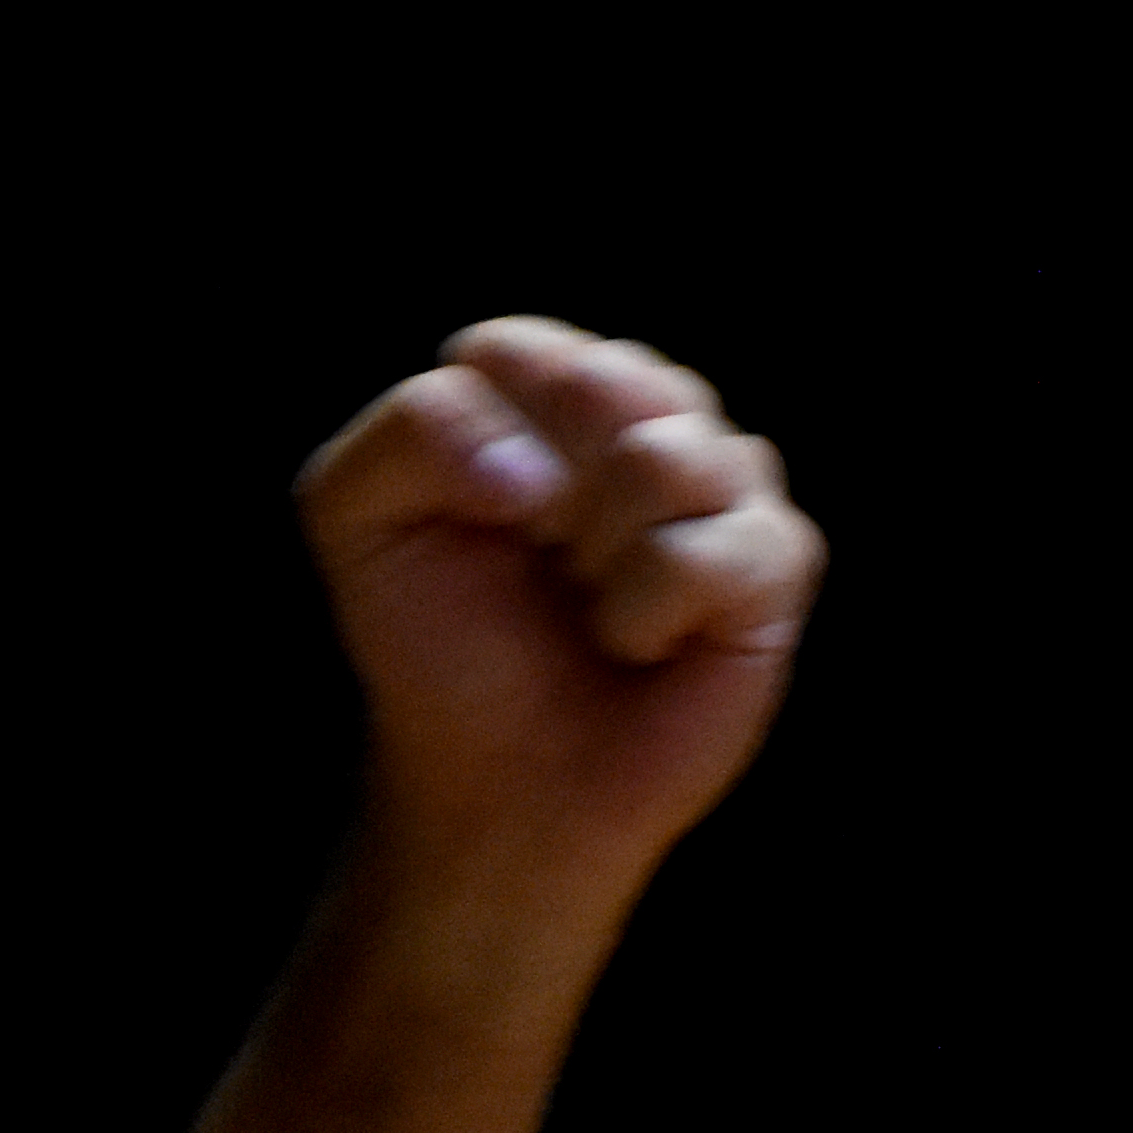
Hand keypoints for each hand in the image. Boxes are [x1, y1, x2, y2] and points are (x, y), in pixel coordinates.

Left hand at [294, 318, 825, 921]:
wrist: (499, 781)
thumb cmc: (439, 647)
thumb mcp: (359, 516)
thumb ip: (417, 427)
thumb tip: (543, 466)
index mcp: (539, 394)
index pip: (513, 351)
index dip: (479, 443)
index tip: (469, 518)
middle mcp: (639, 418)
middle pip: (606, 382)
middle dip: (543, 495)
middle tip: (535, 563)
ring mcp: (718, 484)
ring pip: (671, 456)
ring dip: (597, 552)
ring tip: (586, 603)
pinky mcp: (773, 561)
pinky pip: (720, 547)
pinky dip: (650, 609)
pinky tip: (638, 641)